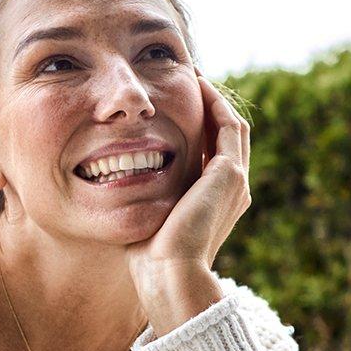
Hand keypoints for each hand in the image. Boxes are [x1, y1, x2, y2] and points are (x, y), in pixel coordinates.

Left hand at [126, 75, 250, 332]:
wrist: (171, 276)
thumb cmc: (150, 259)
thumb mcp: (148, 218)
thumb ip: (145, 196)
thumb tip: (114, 183)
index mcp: (218, 201)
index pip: (214, 152)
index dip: (198, 125)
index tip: (173, 104)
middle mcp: (234, 189)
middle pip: (227, 134)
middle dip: (209, 105)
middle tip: (186, 78)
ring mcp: (236, 181)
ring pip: (232, 125)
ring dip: (214, 97)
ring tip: (192, 74)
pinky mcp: (229, 175)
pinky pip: (227, 126)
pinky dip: (215, 103)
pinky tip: (196, 85)